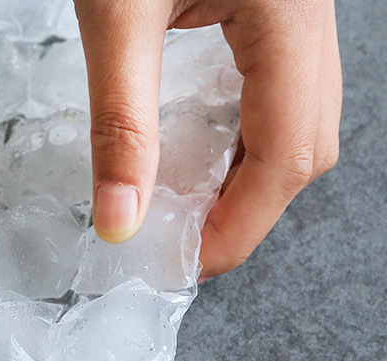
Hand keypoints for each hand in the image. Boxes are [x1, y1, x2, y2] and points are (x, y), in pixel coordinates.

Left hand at [74, 0, 341, 276]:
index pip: (286, 154)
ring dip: (250, 180)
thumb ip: (121, 120)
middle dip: (248, 212)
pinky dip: (247, 142)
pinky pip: (281, 94)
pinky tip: (205, 159)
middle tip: (186, 248)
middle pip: (306, 147)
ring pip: (301, 123)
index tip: (186, 264)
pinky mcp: (279, 10)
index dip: (239, 226)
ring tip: (190, 214)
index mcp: (291, 14)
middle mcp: (314, 15)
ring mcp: (304, 11)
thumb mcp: (116, 18)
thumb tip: (118, 221)